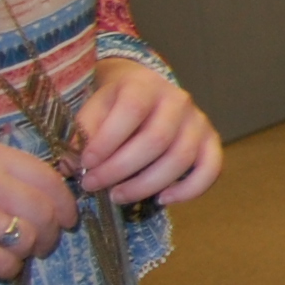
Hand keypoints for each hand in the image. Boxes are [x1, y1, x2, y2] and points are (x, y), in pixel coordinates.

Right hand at [0, 135, 75, 280]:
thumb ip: (2, 171)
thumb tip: (58, 190)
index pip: (47, 177)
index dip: (65, 202)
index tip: (68, 217)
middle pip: (43, 210)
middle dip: (52, 232)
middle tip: (46, 244)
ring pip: (29, 238)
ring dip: (28, 251)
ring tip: (15, 253)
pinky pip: (6, 263)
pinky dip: (7, 269)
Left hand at [75, 57, 222, 205]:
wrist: (144, 91)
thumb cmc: (114, 104)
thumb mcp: (94, 108)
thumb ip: (84, 132)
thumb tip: (74, 165)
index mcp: (145, 86)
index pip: (132, 111)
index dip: (108, 141)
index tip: (86, 163)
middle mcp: (178, 100)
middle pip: (156, 140)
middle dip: (120, 170)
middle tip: (93, 185)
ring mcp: (198, 121)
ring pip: (181, 159)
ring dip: (146, 185)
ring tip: (117, 195)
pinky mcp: (211, 142)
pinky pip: (211, 169)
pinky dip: (189, 190)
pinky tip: (162, 199)